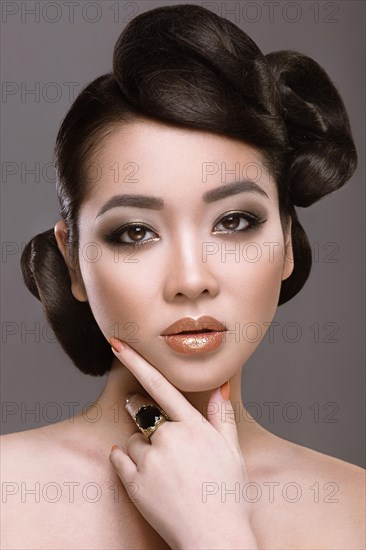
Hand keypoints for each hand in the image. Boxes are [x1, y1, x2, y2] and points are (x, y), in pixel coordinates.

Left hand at [108, 338, 258, 549]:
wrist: (215, 540)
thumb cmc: (228, 496)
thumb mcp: (232, 452)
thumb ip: (223, 416)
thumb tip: (222, 386)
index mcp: (193, 427)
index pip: (160, 385)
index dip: (136, 361)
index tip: (116, 343)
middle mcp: (169, 438)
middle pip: (144, 416)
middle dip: (149, 425)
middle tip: (169, 451)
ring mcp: (150, 461)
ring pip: (132, 441)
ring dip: (142, 450)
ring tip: (164, 474)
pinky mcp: (134, 483)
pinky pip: (119, 460)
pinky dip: (126, 463)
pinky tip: (147, 477)